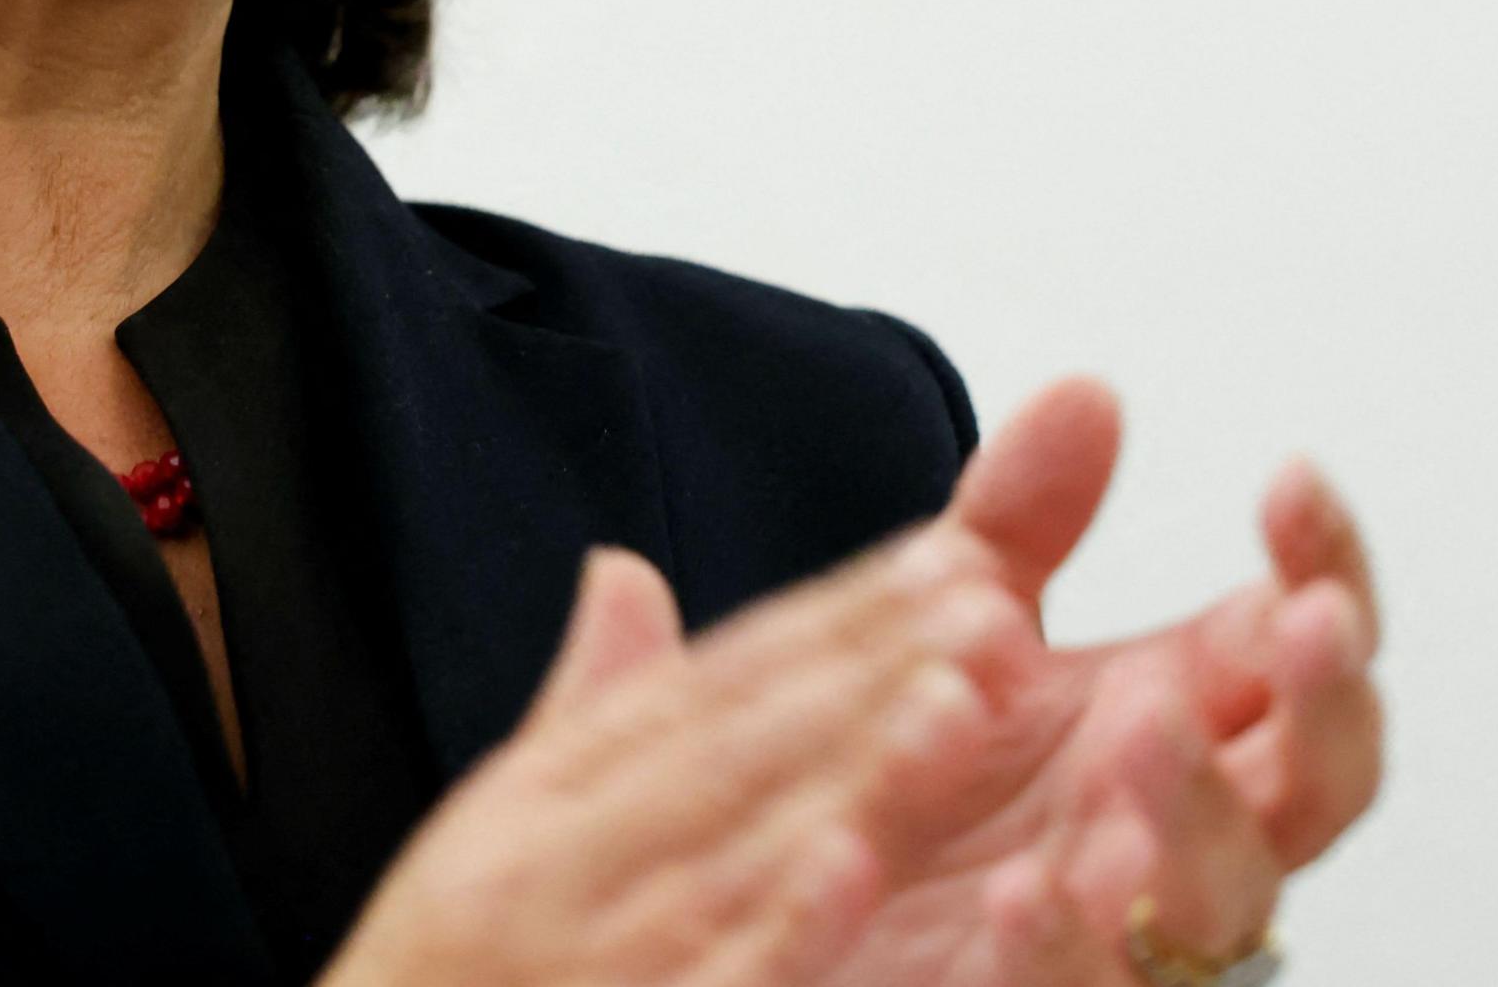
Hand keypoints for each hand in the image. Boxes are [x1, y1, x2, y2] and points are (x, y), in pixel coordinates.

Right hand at [320, 514, 1037, 986]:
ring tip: (965, 697)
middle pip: (733, 750)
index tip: (959, 552)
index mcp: (542, 801)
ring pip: (731, 857)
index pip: (713, 686)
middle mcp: (549, 867)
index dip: (838, 616)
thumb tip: (624, 571)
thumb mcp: (500, 840)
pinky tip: (851, 874)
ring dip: (849, 775)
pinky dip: (773, 935)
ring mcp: (577, 963)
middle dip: (870, 667)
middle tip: (997, 595)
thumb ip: (590, 713)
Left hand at [825, 384, 1386, 984]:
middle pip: (1321, 780)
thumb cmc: (919, 792)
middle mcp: (1184, 831)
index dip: (1325, 567)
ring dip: (1200, 812)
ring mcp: (1133, 935)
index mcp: (1186, 720)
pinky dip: (1065, 951)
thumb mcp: (949, 627)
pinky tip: (1029, 893)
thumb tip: (1084, 396)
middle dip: (1326, 700)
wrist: (805, 922)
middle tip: (1303, 623)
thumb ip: (1016, 523)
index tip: (1290, 481)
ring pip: (1224, 898)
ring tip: (1147, 723)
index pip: (1306, 644)